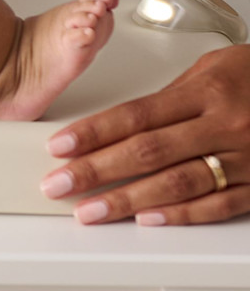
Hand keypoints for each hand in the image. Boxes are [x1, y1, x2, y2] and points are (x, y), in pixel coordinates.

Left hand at [41, 46, 249, 224]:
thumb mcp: (212, 69)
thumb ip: (172, 96)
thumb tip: (127, 120)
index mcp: (205, 93)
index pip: (136, 115)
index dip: (94, 132)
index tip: (60, 145)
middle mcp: (223, 126)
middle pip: (147, 151)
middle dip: (97, 170)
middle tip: (59, 184)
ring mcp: (245, 159)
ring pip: (177, 184)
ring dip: (128, 200)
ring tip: (90, 210)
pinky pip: (218, 205)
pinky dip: (180, 215)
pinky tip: (147, 220)